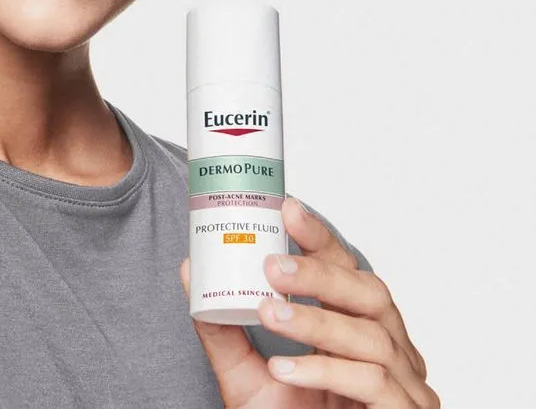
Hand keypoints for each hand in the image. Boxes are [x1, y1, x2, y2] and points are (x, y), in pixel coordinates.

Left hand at [183, 198, 436, 407]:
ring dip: (316, 322)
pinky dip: (327, 371)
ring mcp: (405, 388)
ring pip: (373, 338)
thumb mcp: (247, 375)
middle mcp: (392, 353)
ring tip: (268, 313)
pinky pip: (374, 386)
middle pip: (372, 295)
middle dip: (321, 274)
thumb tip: (190, 272)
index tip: (287, 208)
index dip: (322, 239)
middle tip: (270, 263)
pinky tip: (285, 369)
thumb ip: (222, 330)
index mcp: (361, 330)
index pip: (350, 272)